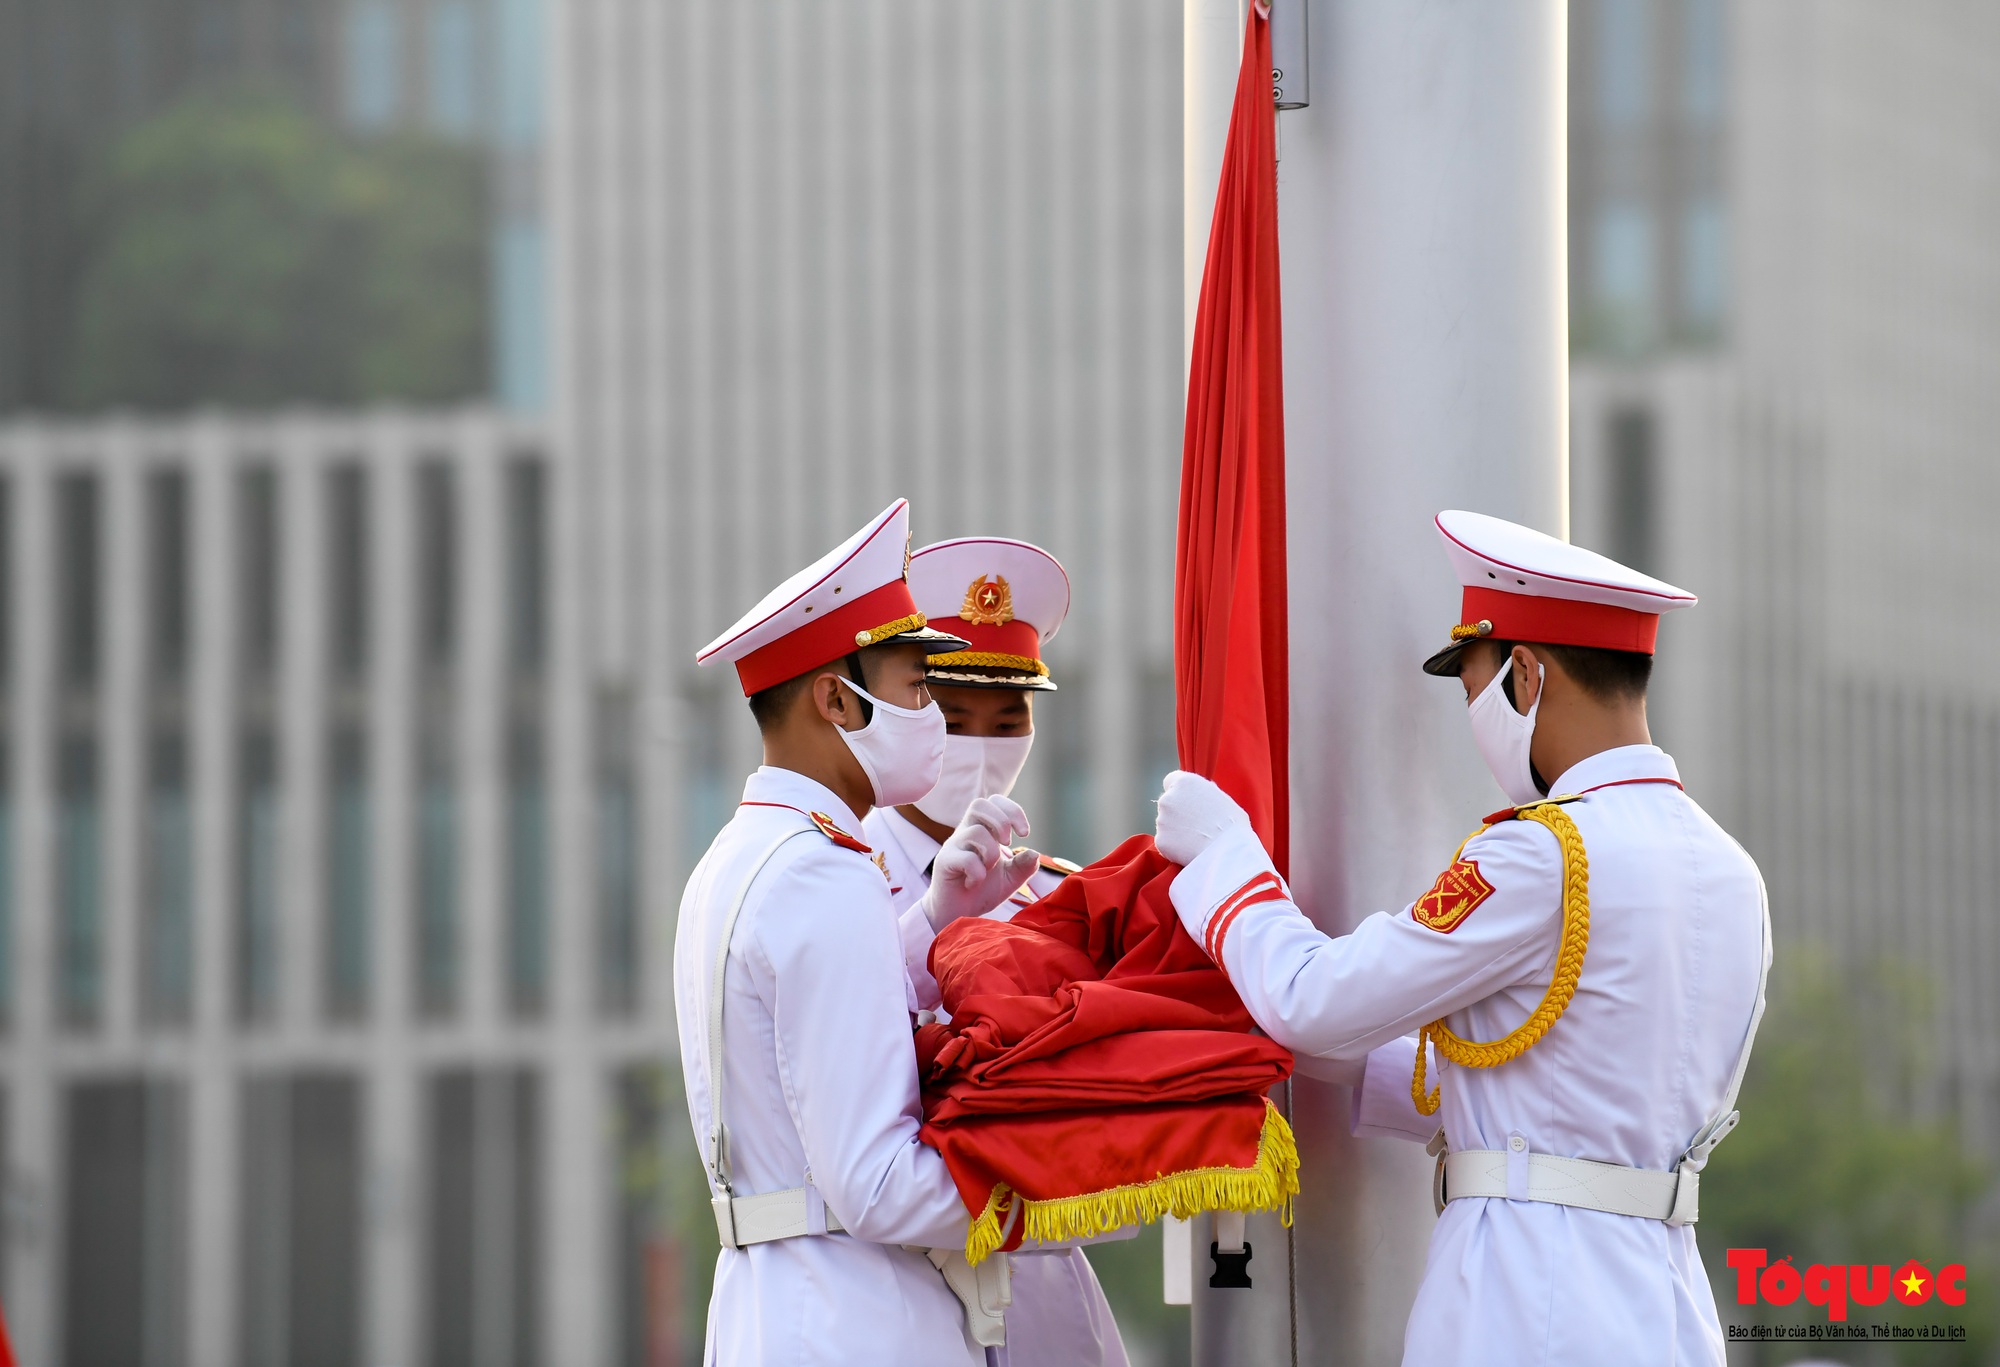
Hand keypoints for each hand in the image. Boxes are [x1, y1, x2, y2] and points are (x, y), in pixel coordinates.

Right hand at [922, 795, 1039, 929]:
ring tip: (988, 870)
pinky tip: (974, 883)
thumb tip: (1034, 853)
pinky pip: (965, 858)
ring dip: (991, 853)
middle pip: (979, 804)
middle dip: (1001, 822)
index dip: (1012, 811)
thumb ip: (1023, 866)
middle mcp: (965, 833)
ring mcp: (953, 846)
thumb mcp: (1010, 879)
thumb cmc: (982, 891)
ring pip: (975, 832)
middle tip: (1008, 843)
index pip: (994, 802)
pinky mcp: (944, 862)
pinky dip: (978, 873)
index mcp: (982, 830)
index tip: (1024, 833)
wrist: (957, 914)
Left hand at [1154, 770, 1251, 865]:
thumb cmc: (1232, 825)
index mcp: (1185, 783)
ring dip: (1176, 831)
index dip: (1179, 792)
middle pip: (1168, 804)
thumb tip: (1202, 794)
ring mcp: (1161, 820)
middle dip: (1178, 813)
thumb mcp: (1224, 800)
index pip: (1171, 781)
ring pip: (1166, 825)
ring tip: (1197, 840)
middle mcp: (1168, 798)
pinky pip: (1166, 844)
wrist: (1228, 852)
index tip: (1186, 802)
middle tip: (1196, 826)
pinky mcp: (1160, 841)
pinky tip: (1191, 851)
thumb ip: (1206, 794)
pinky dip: (1174, 848)